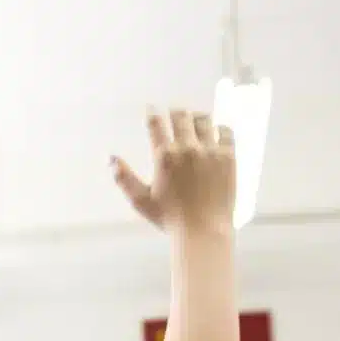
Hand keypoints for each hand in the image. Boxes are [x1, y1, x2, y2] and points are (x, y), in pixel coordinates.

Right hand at [111, 108, 235, 235]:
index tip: (152, 109)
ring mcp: (210, 151)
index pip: (156, 122)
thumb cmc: (170, 219)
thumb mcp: (141, 201)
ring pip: (204, 119)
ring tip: (196, 122)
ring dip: (197, 118)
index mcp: (164, 156)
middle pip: (181, 115)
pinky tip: (216, 133)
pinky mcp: (229, 157)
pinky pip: (226, 131)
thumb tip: (110, 158)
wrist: (204, 231)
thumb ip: (123, 178)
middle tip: (175, 116)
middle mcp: (187, 148)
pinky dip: (219, 129)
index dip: (152, 112)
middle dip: (175, 112)